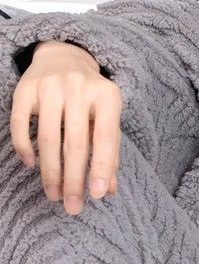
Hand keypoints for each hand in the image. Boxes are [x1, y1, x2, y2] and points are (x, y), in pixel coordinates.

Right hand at [9, 40, 122, 214]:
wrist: (64, 57)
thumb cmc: (90, 98)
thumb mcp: (106, 117)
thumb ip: (109, 151)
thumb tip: (110, 189)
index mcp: (107, 96)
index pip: (105, 137)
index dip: (102, 167)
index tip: (98, 195)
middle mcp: (80, 87)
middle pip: (76, 143)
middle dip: (74, 179)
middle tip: (72, 206)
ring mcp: (51, 85)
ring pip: (48, 138)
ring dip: (50, 172)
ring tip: (54, 194)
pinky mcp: (25, 87)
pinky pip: (21, 124)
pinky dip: (25, 148)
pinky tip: (31, 165)